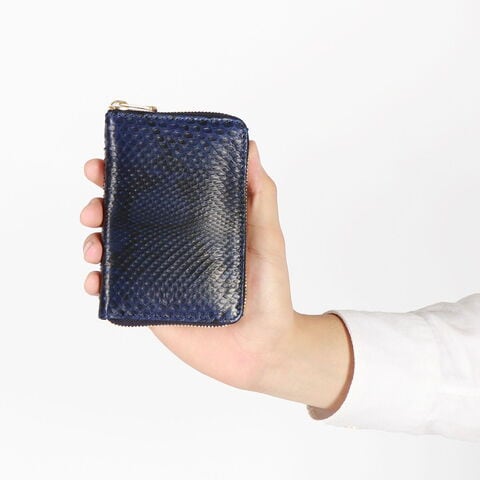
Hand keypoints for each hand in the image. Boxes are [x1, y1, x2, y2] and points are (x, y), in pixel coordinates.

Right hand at [80, 141, 352, 412]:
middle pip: (124, 217)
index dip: (127, 173)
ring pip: (112, 250)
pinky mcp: (149, 305)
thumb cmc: (270, 291)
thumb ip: (260, 194)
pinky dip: (97, 282)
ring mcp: (157, 275)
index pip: (155, 191)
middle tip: (95, 204)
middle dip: (100, 204)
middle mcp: (170, 245)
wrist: (263, 347)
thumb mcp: (268, 236)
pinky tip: (96, 280)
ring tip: (95, 245)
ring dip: (93, 240)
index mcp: (193, 223)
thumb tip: (250, 146)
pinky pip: (114, 291)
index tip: (110, 160)